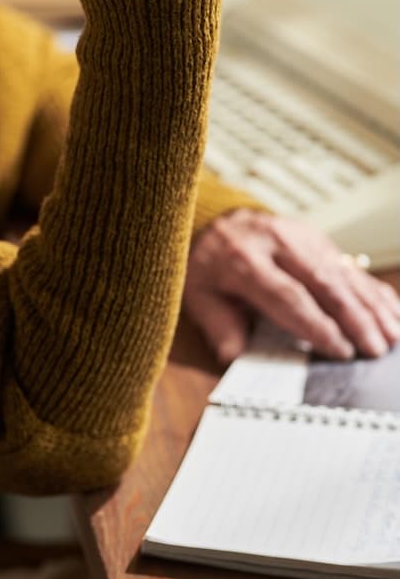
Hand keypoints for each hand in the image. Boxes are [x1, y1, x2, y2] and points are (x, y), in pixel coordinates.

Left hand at [184, 209, 399, 363]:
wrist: (212, 220)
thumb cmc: (207, 267)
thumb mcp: (198, 296)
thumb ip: (218, 326)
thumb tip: (235, 357)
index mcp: (242, 260)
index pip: (287, 295)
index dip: (316, 324)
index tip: (340, 351)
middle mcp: (276, 243)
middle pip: (322, 282)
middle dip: (354, 318)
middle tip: (376, 348)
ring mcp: (300, 236)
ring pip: (341, 272)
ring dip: (370, 305)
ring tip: (392, 334)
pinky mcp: (316, 236)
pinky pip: (348, 263)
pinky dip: (371, 288)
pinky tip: (391, 309)